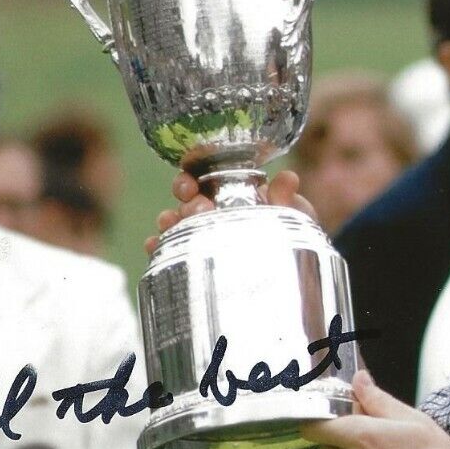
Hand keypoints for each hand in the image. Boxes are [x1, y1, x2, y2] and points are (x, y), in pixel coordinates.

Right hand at [146, 168, 318, 254]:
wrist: (296, 271)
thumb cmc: (291, 236)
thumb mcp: (292, 215)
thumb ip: (286, 199)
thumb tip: (288, 177)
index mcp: (230, 194)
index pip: (202, 180)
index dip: (191, 179)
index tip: (191, 186)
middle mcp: (212, 213)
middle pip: (186, 202)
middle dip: (185, 202)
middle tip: (197, 210)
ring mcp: (203, 236)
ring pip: (175, 224)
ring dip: (169, 221)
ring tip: (170, 225)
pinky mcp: (197, 260)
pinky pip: (171, 251)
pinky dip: (158, 247)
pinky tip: (152, 246)